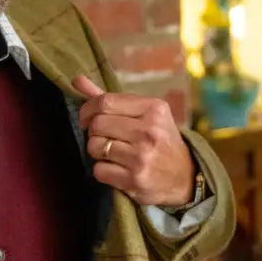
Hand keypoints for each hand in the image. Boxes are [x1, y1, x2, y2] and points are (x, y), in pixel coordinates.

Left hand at [74, 76, 193, 206]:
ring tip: (112, 153)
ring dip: (97, 151)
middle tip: (104, 137)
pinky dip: (102, 170)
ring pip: (95, 147)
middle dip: (93, 132)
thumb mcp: (144, 114)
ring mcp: (141, 157)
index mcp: (153, 109)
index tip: (86, 118)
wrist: (185, 176)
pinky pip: (99, 170)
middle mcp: (149, 131)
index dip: (87, 110)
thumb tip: (77, 80)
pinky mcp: (134, 180)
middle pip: (97, 125)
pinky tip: (117, 169)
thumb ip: (111, 99)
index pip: (105, 102)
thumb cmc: (159, 140)